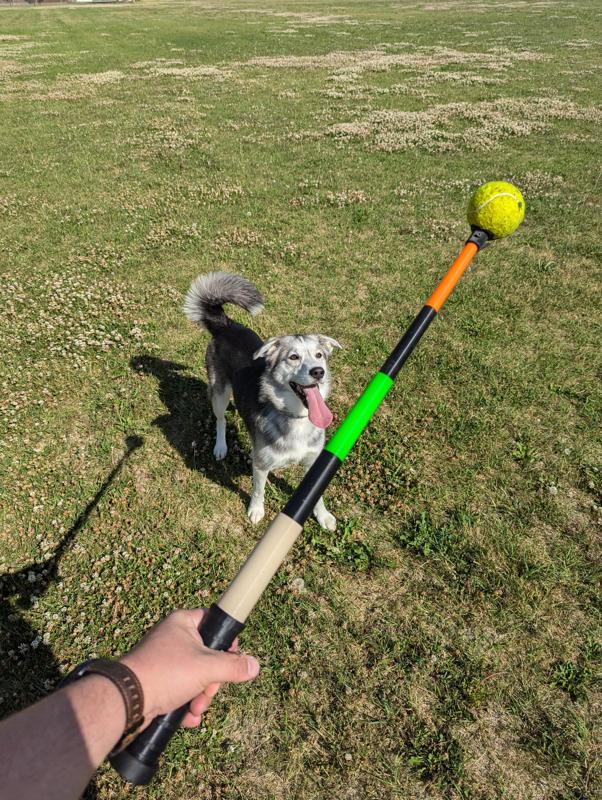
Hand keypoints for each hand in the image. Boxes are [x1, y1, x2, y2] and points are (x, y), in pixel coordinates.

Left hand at [120, 609, 258, 727]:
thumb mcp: (206, 669)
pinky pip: (181, 689)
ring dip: (200, 697)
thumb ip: (233, 667)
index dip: (226, 641)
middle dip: (212, 682)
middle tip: (208, 692)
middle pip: (207, 656)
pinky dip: (186, 704)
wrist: (127, 700)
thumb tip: (254, 666)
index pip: (213, 622)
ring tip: (195, 709)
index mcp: (183, 623)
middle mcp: (173, 638)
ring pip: (196, 676)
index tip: (232, 658)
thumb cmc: (165, 673)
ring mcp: (164, 660)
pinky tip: (187, 718)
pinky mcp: (158, 681)